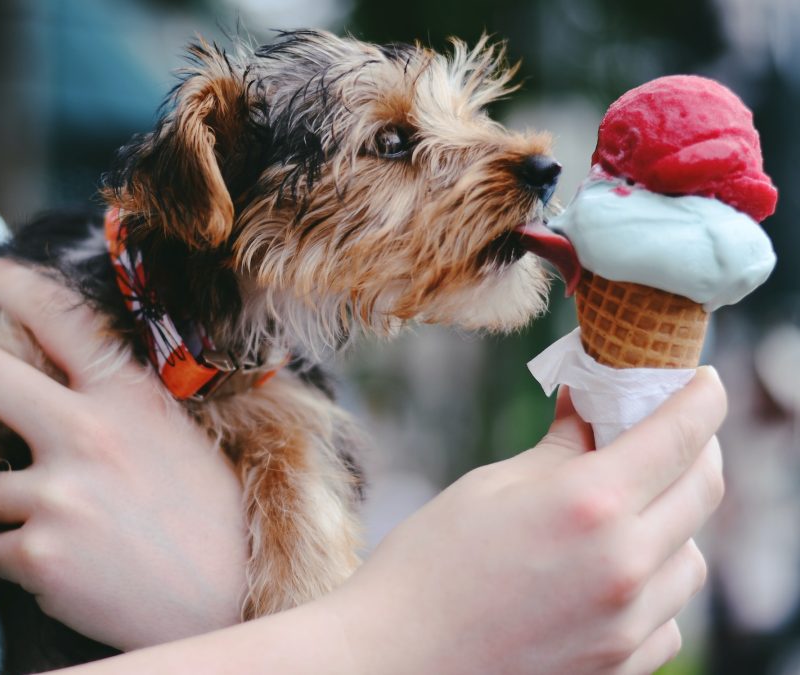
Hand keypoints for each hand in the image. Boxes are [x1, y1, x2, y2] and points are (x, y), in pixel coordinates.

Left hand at [0, 258, 247, 649]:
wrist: (228, 602)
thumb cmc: (212, 519)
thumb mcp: (176, 437)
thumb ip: (119, 406)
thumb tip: (57, 387)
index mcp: (129, 396)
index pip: (58, 316)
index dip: (6, 283)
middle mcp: (88, 431)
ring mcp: (59, 492)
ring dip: (14, 508)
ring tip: (74, 534)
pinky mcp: (39, 552)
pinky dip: (18, 560)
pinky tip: (71, 569)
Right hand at [326, 369, 725, 674]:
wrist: (395, 659)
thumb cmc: (428, 566)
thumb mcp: (489, 488)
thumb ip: (558, 449)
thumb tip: (590, 406)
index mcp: (590, 504)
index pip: (680, 435)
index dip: (700, 397)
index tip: (702, 381)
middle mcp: (625, 564)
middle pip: (703, 490)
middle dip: (695, 449)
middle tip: (667, 431)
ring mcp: (627, 624)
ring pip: (691, 557)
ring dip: (673, 521)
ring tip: (626, 510)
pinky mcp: (618, 665)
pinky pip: (667, 616)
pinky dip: (652, 586)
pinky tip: (608, 573)